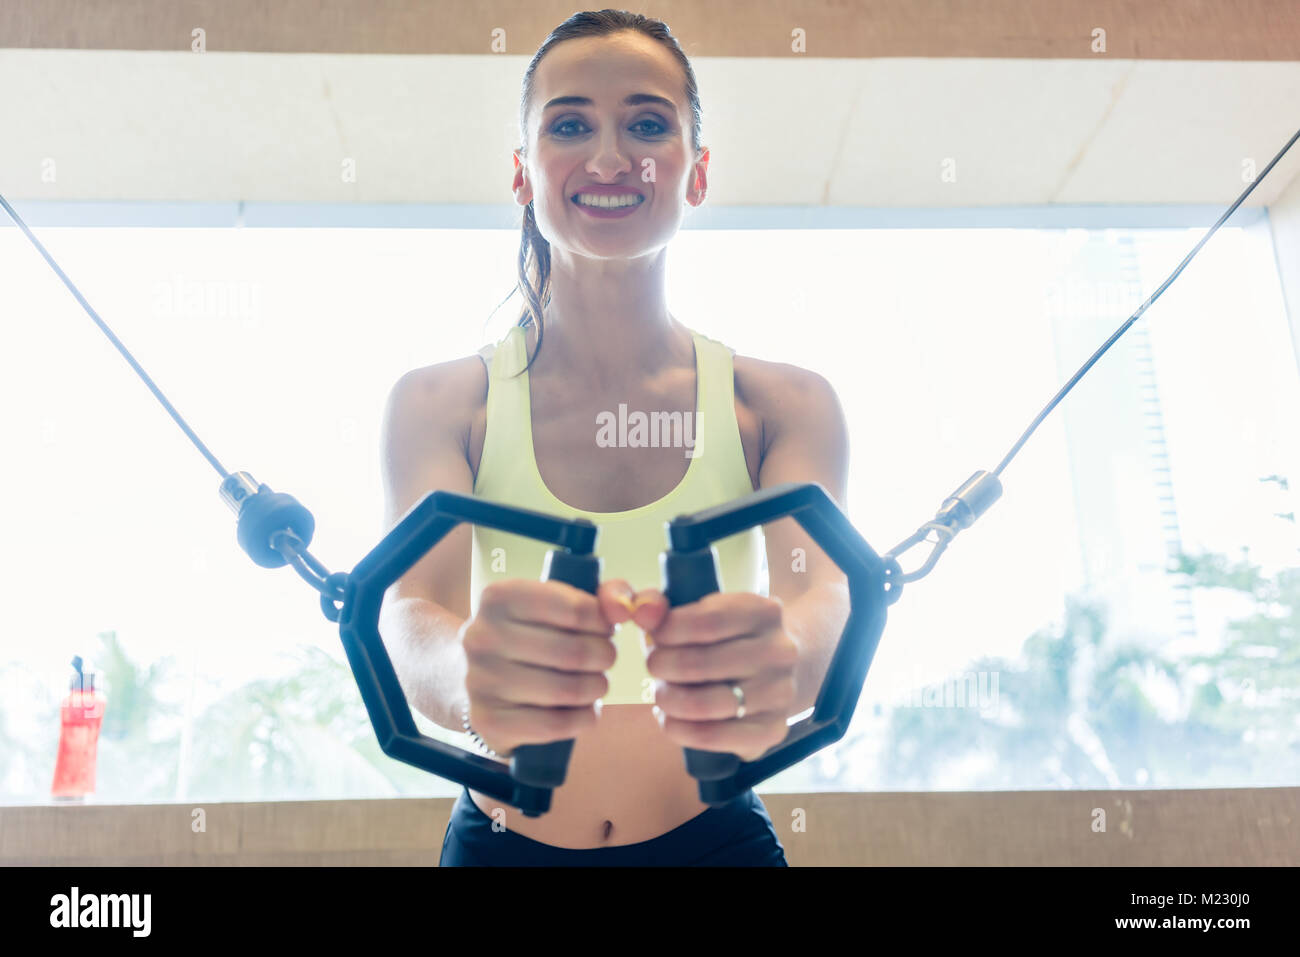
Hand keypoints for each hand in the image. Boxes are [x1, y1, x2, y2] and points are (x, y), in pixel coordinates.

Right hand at [460, 578, 626, 756]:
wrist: (475, 677)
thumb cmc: (532, 634)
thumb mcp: (560, 603)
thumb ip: (604, 595)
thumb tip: (624, 607)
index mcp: (499, 597)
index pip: (577, 610)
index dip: (604, 623)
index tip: (605, 629)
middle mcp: (482, 636)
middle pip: (575, 652)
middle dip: (604, 657)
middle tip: (604, 659)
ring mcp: (481, 681)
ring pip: (567, 690)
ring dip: (596, 688)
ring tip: (596, 683)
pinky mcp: (488, 721)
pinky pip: (555, 724)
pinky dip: (583, 719)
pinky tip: (585, 710)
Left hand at [627, 589, 798, 762]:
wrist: (778, 669)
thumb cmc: (727, 637)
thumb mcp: (705, 610)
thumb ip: (663, 605)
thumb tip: (641, 611)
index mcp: (764, 612)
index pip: (706, 621)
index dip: (667, 631)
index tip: (654, 636)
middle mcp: (779, 652)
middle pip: (699, 664)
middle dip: (661, 666)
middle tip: (654, 666)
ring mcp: (780, 693)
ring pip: (703, 704)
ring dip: (667, 700)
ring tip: (661, 693)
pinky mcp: (773, 729)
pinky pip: (712, 736)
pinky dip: (679, 729)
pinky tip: (670, 718)